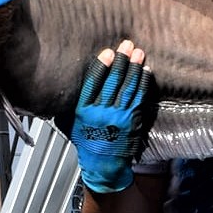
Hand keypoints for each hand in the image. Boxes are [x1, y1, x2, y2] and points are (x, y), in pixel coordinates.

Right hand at [71, 40, 151, 193]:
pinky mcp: (133, 121)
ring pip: (128, 87)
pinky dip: (143, 83)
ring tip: (139, 53)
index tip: (107, 52)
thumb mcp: (73, 124)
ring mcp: (119, 117)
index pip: (92, 83)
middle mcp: (101, 113)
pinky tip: (146, 71)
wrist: (104, 166)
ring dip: (135, 68)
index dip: (101, 65)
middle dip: (121, 61)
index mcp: (84, 112)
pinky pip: (139, 97)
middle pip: (113, 81)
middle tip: (127, 45)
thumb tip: (66, 86)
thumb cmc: (87, 143)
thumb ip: (75, 105)